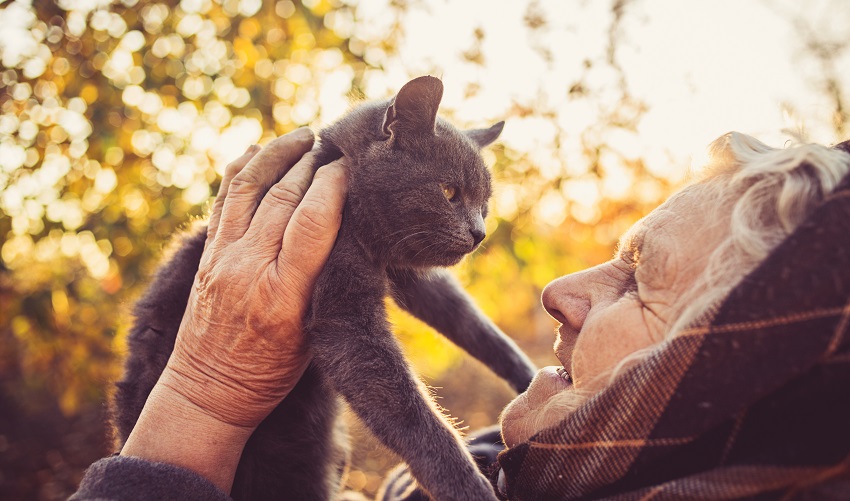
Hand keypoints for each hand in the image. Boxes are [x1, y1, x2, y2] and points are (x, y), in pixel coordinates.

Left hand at [121, 128, 348, 491]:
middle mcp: (249, 269)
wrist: (210, 389)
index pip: (313, 222)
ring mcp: (222, 257)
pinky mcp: (207, 254)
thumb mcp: (314, 334)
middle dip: (311, 164)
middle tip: (336, 143)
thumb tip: (347, 228)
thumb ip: (326, 281)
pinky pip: (222, 200)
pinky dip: (240, 169)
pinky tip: (257, 149)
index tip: (352, 167)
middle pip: (283, 198)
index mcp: (284, 295)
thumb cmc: (273, 370)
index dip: (334, 185)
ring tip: (303, 135)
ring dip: (278, 155)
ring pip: (249, 188)